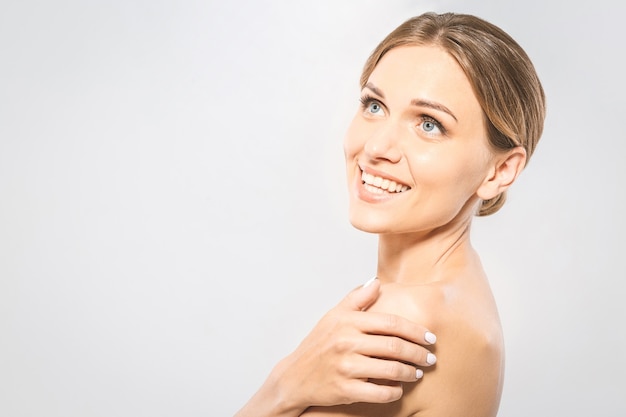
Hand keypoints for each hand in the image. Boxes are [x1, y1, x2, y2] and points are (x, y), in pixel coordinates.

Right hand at [270, 278, 436, 411]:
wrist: (295, 376)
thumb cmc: (317, 345)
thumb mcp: (333, 316)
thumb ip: (357, 298)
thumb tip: (376, 282)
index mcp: (348, 322)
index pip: (391, 323)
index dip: (415, 330)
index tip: (430, 337)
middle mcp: (346, 343)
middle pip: (394, 347)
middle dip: (418, 353)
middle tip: (430, 357)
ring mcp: (346, 367)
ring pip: (391, 370)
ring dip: (410, 373)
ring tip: (418, 373)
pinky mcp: (345, 390)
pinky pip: (379, 393)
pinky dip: (394, 392)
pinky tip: (399, 388)